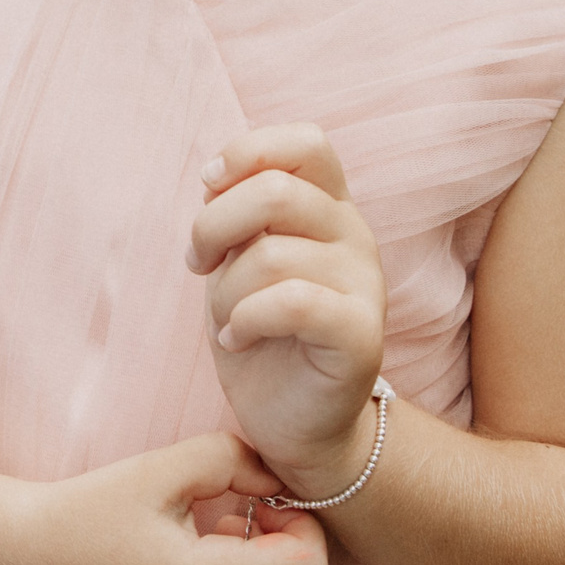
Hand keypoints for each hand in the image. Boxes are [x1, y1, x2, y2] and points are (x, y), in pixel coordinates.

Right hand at [5, 433, 324, 564]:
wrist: (38, 551)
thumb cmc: (94, 511)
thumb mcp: (160, 470)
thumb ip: (225, 459)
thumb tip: (272, 475)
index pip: (304, 562)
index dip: (302, 521)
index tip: (266, 493)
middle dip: (287, 540)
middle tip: (251, 506)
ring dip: (267, 556)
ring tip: (226, 521)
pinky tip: (210, 542)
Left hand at [190, 126, 386, 495]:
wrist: (294, 421)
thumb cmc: (260, 330)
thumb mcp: (238, 258)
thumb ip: (237, 212)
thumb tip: (216, 178)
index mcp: (327, 207)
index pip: (308, 142)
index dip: (249, 152)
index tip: (208, 187)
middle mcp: (354, 235)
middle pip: (276, 191)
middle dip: (213, 227)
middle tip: (199, 265)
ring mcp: (365, 285)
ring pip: (272, 255)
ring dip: (225, 291)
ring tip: (227, 319)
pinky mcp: (362, 335)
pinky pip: (292, 302)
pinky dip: (245, 319)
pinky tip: (236, 339)